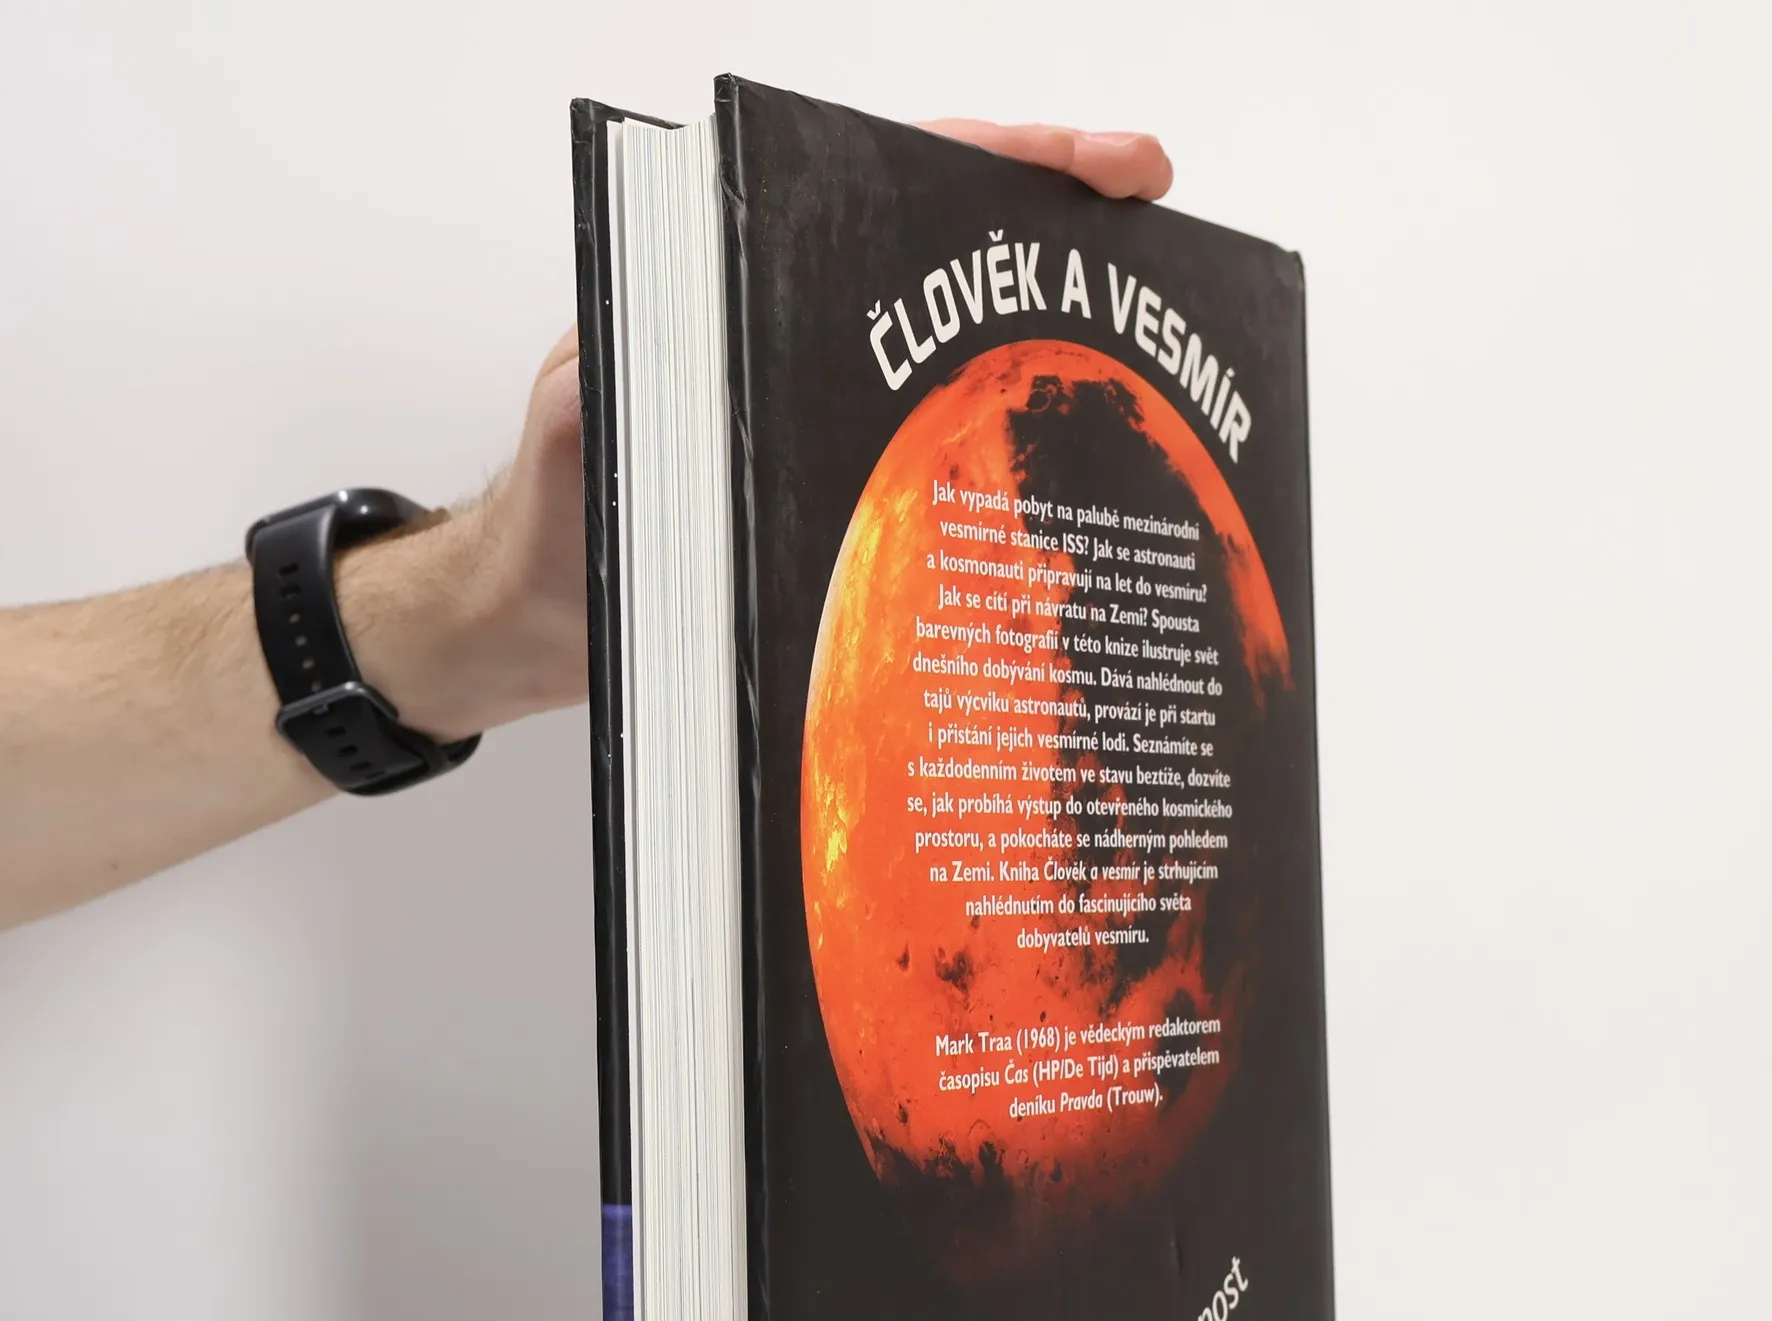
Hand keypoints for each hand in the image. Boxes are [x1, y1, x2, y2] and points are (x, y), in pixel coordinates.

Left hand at [425, 119, 1174, 735]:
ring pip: (961, 351)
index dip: (1007, 164)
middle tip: (1158, 238)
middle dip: (1063, 236)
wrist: (539, 630)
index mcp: (738, 280)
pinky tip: (1078, 482)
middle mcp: (791, 325)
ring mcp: (822, 402)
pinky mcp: (839, 480)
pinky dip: (1014, 455)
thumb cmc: (546, 535)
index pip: (889, 178)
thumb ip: (597, 396)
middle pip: (950, 253)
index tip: (1105, 173)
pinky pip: (944, 449)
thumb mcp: (571, 451)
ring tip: (1152, 353)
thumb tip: (641, 362)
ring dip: (1055, 346)